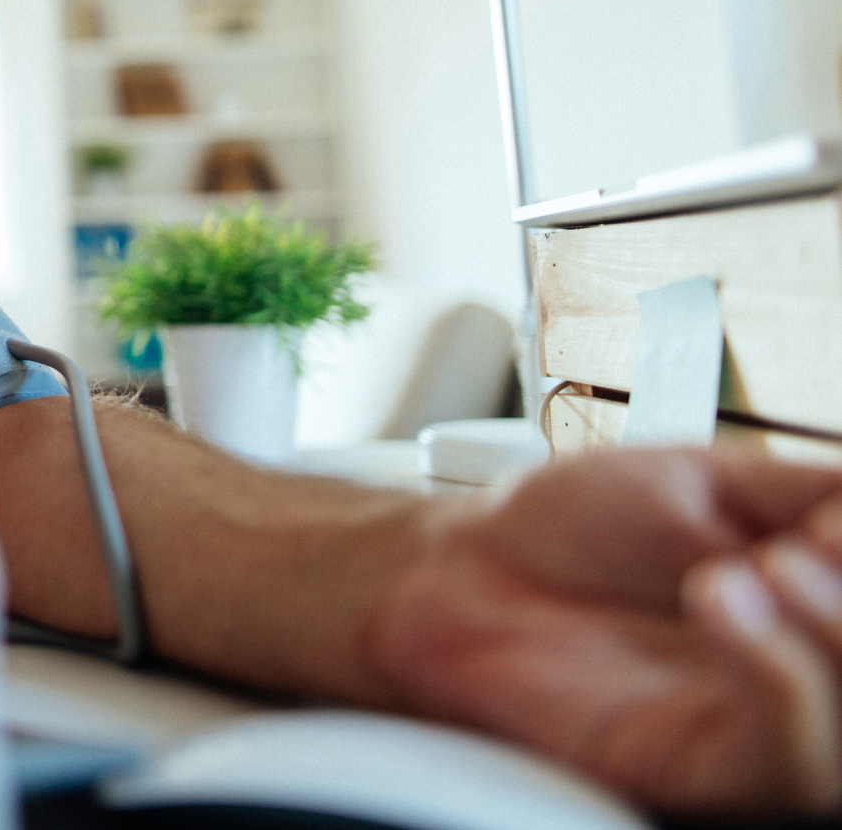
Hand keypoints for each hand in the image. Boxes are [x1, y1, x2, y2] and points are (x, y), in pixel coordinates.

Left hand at [370, 447, 841, 813]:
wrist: (454, 566)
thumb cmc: (575, 530)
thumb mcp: (718, 484)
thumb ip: (815, 494)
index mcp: (818, 606)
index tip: (834, 516)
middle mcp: (804, 676)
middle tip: (812, 539)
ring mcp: (766, 733)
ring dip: (839, 631)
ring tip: (774, 563)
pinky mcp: (712, 773)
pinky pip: (793, 756)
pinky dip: (783, 673)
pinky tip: (725, 595)